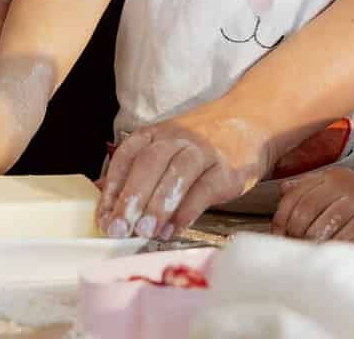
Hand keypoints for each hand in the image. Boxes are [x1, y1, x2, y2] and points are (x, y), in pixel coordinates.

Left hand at [97, 103, 272, 240]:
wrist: (250, 120)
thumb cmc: (202, 142)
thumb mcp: (167, 147)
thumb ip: (138, 172)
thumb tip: (104, 202)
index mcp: (157, 133)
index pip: (127, 155)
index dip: (113, 186)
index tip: (103, 217)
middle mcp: (178, 137)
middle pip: (149, 162)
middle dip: (131, 198)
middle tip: (119, 229)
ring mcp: (203, 151)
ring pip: (176, 173)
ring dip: (157, 205)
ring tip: (145, 232)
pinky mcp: (226, 168)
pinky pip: (204, 189)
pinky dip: (186, 211)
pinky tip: (173, 230)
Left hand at [271, 166, 353, 242]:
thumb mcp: (335, 183)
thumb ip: (309, 187)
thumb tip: (283, 190)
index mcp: (328, 177)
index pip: (295, 195)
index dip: (281, 217)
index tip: (277, 234)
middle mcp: (340, 185)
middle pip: (307, 210)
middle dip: (295, 232)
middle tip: (292, 246)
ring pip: (325, 223)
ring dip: (313, 241)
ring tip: (309, 250)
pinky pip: (348, 234)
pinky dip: (335, 245)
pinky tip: (330, 250)